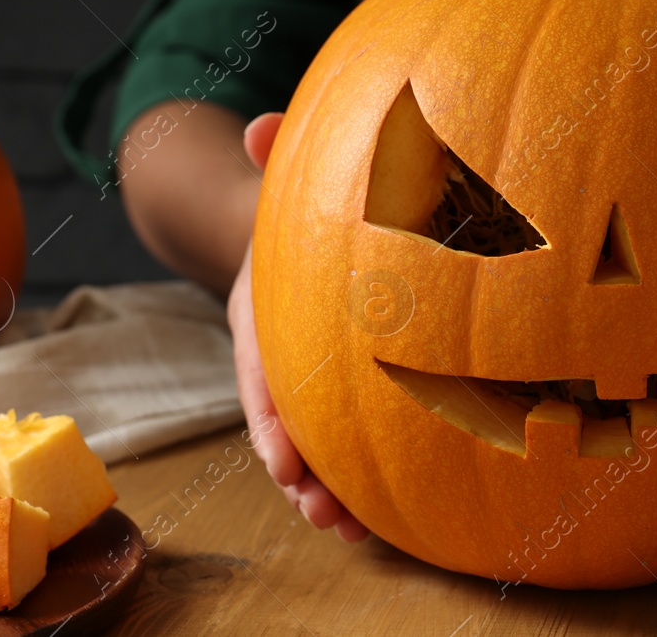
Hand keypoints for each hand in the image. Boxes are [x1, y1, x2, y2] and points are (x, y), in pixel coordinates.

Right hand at [227, 111, 369, 541]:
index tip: (285, 462)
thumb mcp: (287, 179)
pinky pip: (356, 429)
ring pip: (317, 437)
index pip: (261, 369)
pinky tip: (395, 512)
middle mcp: (282, 350)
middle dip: (301, 472)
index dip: (270, 417)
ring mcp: (314, 371)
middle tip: (322, 510)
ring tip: (355, 529)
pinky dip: (370, 469)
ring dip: (333, 487)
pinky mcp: (350, 381)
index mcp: (262, 309)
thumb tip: (262, 127)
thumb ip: (277, 153)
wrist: (305, 217)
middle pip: (285, 421)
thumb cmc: (301, 199)